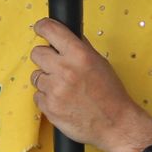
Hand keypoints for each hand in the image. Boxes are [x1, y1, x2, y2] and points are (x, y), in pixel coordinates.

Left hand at [30, 19, 151, 151]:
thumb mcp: (100, 63)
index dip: (42, 27)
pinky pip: (38, 96)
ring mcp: (54, 89)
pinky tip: (62, 101)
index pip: (50, 30)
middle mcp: (64, 69)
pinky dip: (47, 98)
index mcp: (79, 55)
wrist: (115, 124)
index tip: (40, 28)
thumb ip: (82, 48)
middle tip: (56, 66)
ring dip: (47, 80)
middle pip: (36, 53)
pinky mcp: (48, 107)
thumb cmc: (111, 94)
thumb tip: (67, 35)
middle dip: (45, 58)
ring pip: (36, 76)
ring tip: (64, 88)